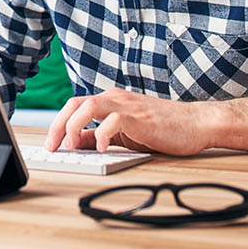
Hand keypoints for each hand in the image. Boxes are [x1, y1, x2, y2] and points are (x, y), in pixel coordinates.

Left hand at [43, 88, 215, 156]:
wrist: (197, 124)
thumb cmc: (164, 129)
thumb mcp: (126, 135)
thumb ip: (102, 136)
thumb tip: (79, 146)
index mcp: (110, 102)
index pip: (74, 107)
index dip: (58, 125)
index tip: (50, 145)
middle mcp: (115, 99)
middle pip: (74, 103)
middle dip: (58, 125)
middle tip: (52, 147)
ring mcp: (127, 106)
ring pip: (88, 106)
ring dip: (74, 126)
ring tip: (71, 147)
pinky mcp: (139, 117)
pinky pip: (113, 121)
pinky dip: (102, 135)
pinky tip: (102, 150)